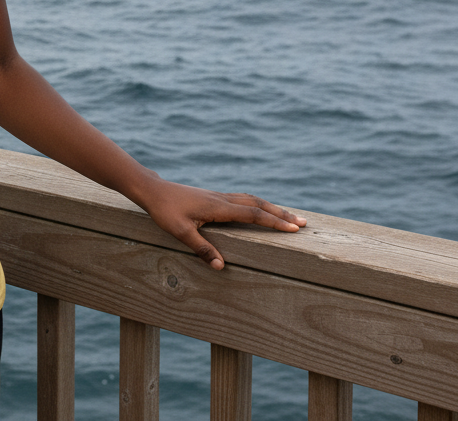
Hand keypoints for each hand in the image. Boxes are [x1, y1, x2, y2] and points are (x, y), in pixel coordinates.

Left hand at [135, 176, 305, 269]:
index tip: (293, 228)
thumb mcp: (179, 232)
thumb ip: (201, 248)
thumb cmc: (165, 211)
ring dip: (271, 208)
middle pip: (258, 204)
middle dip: (281, 214)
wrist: (154, 191)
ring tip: (290, 216)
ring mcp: (219, 196)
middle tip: (303, 223)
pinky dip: (258, 204)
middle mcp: (222, 199)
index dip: (273, 221)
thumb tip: (222, 267)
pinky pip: (243, 199)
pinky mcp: (215, 197)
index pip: (252, 214)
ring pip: (252, 200)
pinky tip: (262, 210)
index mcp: (218, 207)